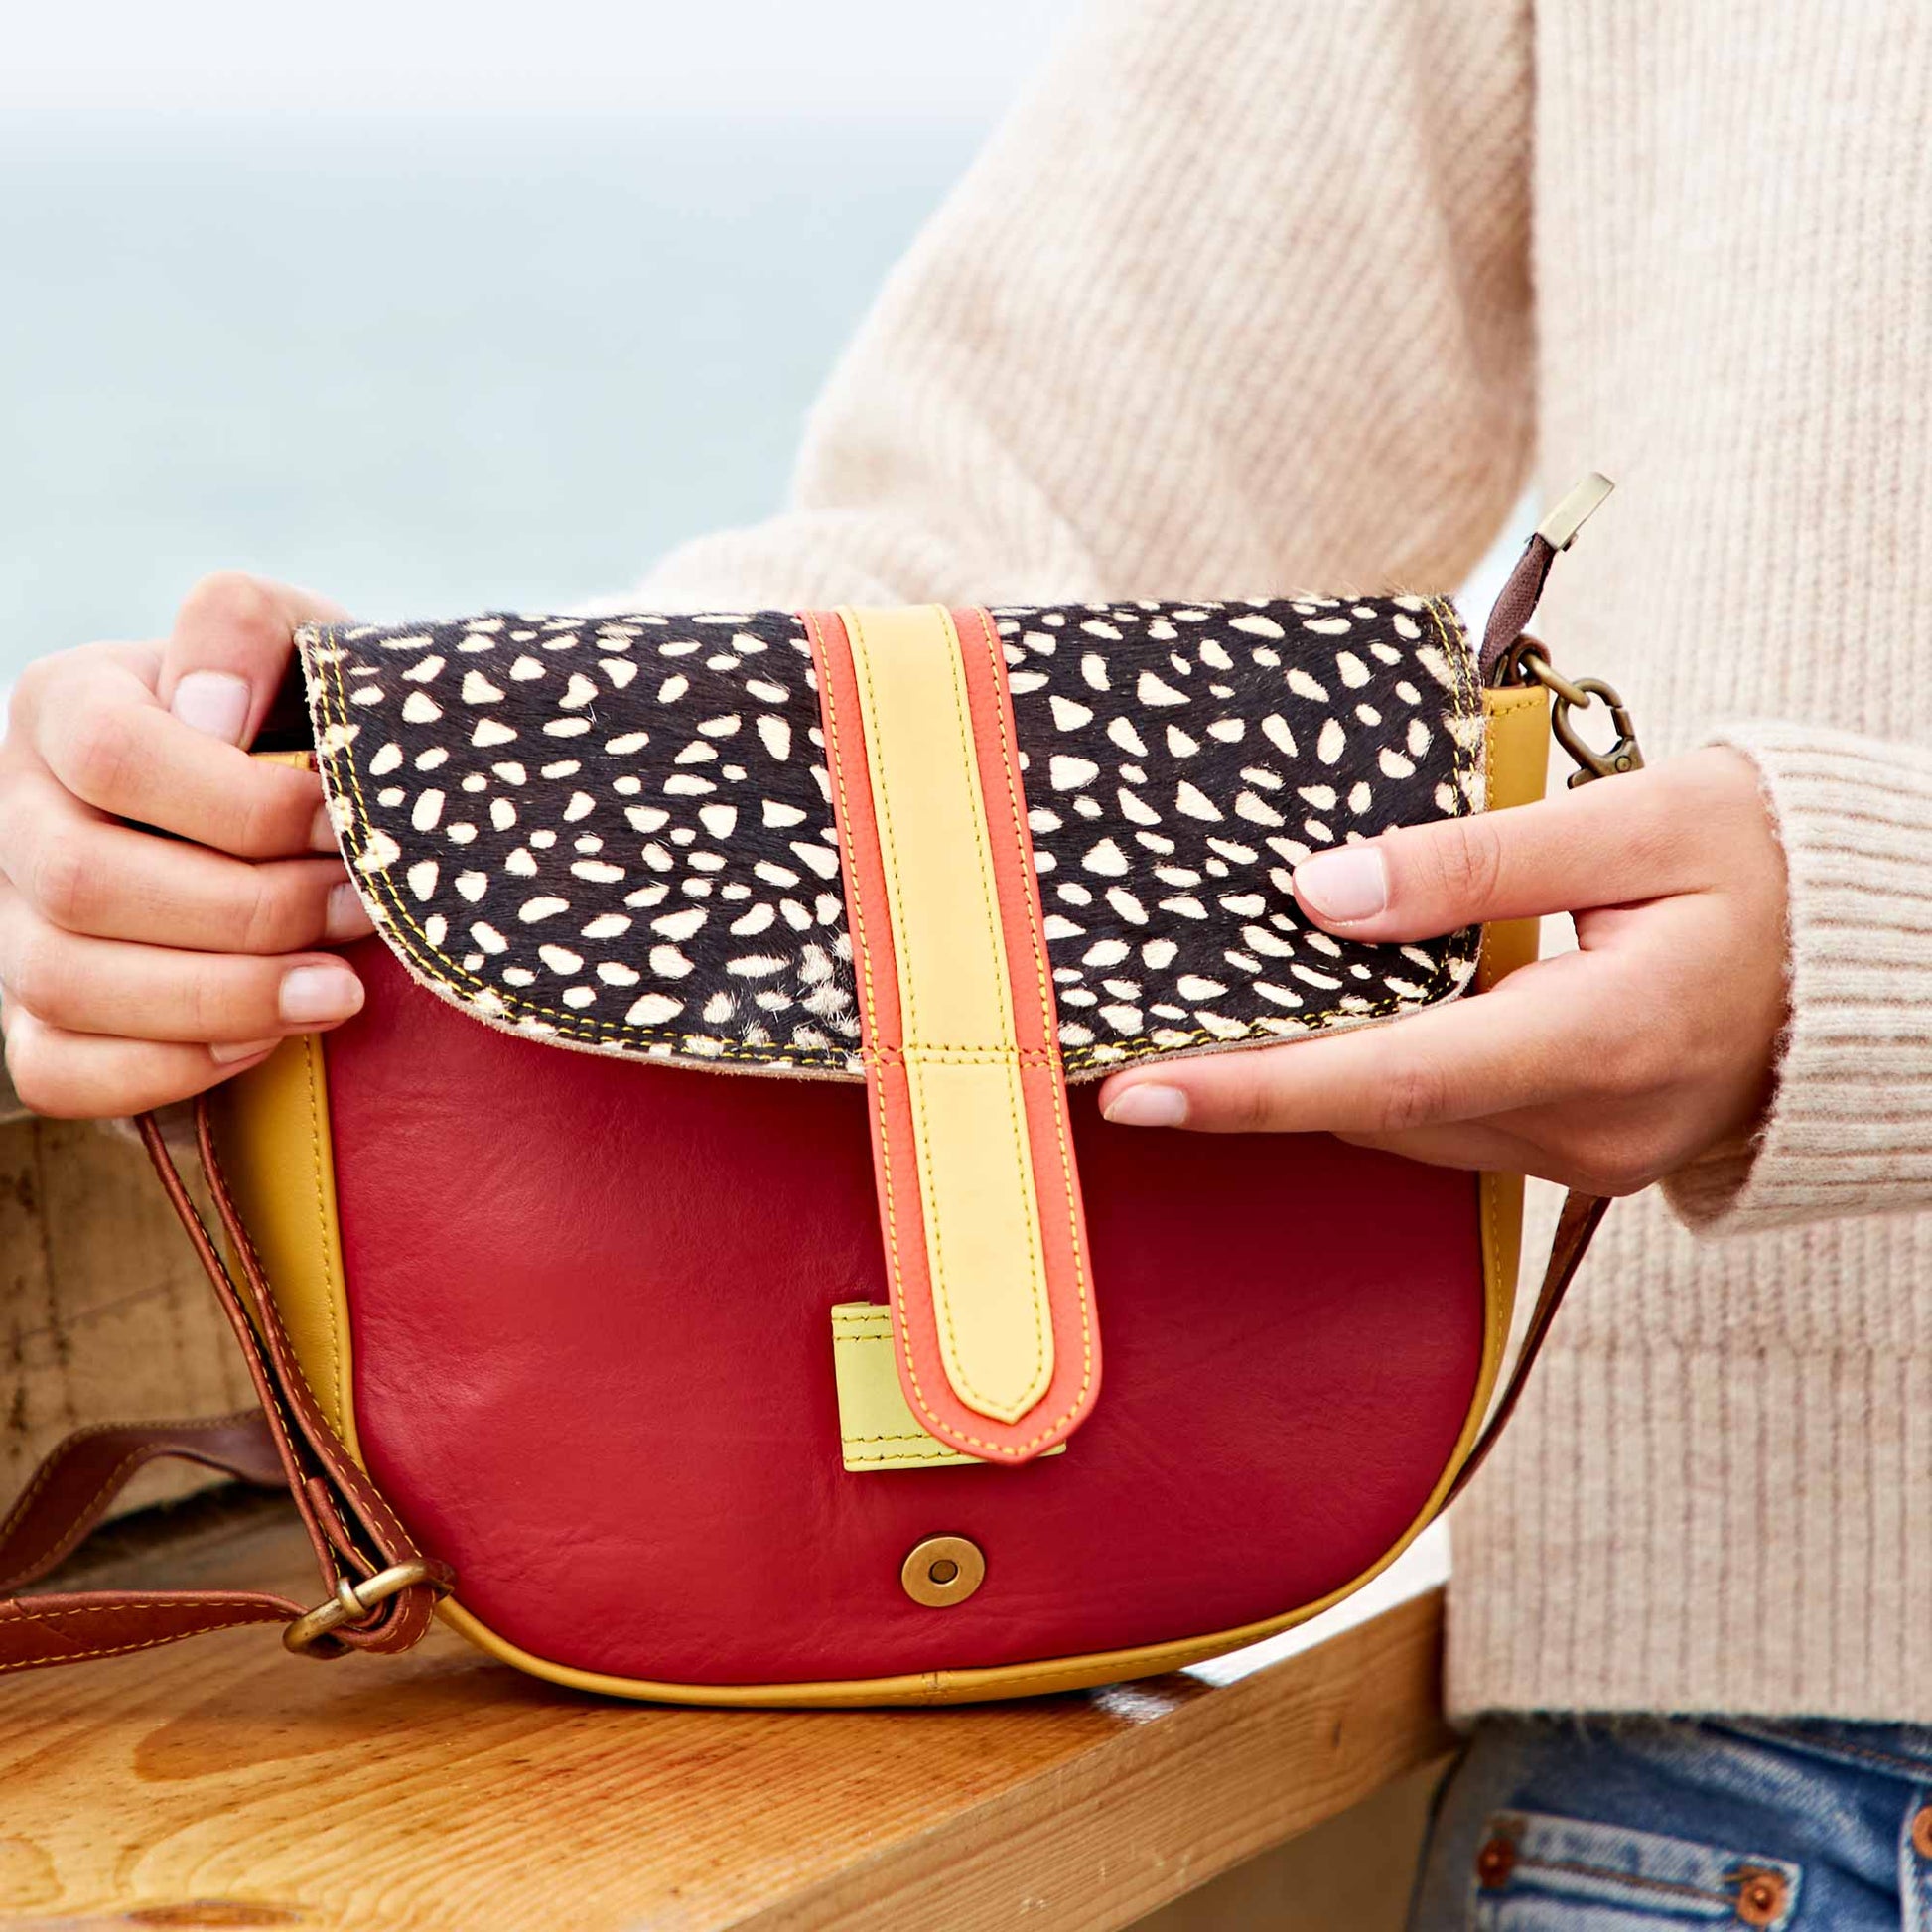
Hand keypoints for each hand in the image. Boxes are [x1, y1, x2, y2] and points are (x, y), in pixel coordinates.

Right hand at [0, 573, 371, 1117]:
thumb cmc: (313, 728)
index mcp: (67, 705)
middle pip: (86, 883)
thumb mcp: (301, 650)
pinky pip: (58, 1070)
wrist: (326, 824)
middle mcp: (18, 812)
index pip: (111, 755)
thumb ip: (248, 625)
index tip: (344, 824)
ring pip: (67, 983)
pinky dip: (171, 1066)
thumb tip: (205, 710)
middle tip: (363, 913)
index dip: (242, 804)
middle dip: (251, 910)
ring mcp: (16, 921)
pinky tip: (269, 1038)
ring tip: (341, 988)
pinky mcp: (40, 1018)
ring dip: (225, 996)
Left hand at [1097, 748, 1789, 1197]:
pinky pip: (1445, 1123)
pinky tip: (1323, 1022)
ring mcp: (1587, 1155)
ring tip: (1206, 1021)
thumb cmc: (1773, 866)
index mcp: (1607, 1038)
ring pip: (1405, 1124)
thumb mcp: (1637, 823)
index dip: (1255, 1087)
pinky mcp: (1581, 1150)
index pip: (1393, 1076)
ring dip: (1308, 1077)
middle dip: (1253, 1079)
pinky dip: (1374, 1077)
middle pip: (1379, 1110)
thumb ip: (1473, 859)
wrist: (1879, 955)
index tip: (1137, 1092)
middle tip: (1135, 1037)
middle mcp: (1589, 1126)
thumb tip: (1318, 893)